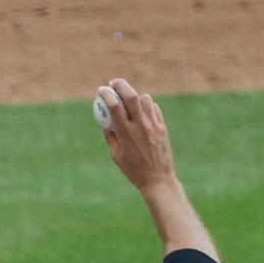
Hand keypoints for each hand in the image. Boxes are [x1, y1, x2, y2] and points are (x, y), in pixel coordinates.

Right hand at [97, 77, 175, 193]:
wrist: (157, 179)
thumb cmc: (133, 170)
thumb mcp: (116, 155)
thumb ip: (110, 136)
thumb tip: (105, 120)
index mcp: (126, 134)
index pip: (115, 107)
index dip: (106, 95)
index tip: (101, 90)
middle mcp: (140, 126)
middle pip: (131, 95)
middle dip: (120, 85)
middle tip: (113, 83)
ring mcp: (153, 124)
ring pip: (144, 98)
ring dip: (134, 96)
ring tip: (128, 104)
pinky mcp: (162, 126)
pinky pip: (153, 108)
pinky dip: (145, 106)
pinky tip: (140, 114)